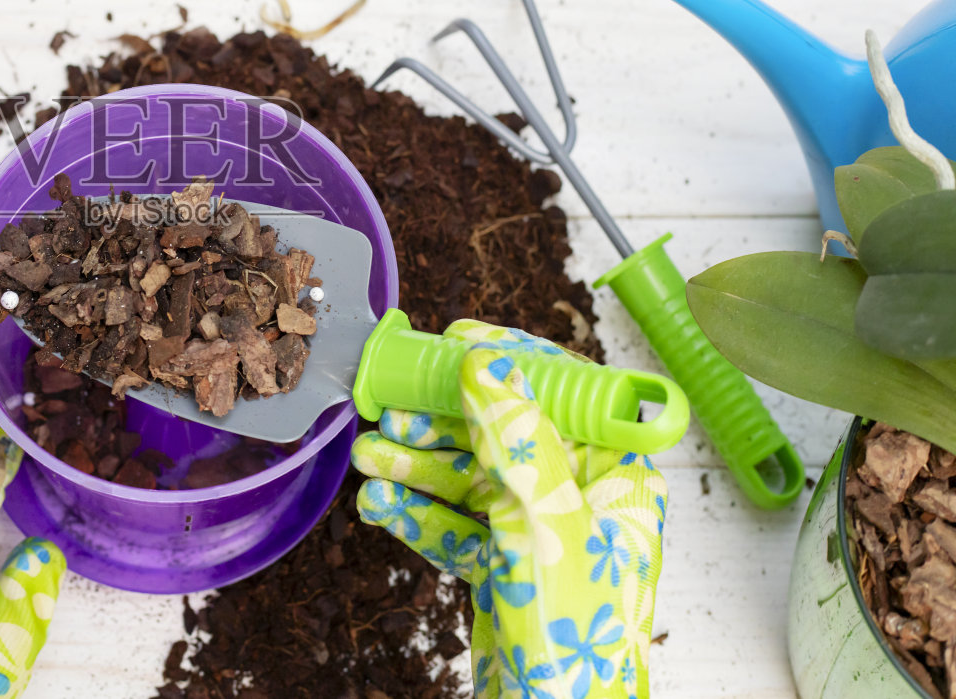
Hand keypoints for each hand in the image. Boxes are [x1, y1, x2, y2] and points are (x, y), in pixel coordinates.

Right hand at [350, 321, 668, 698]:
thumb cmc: (572, 641)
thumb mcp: (544, 526)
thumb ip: (516, 441)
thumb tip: (486, 362)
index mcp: (615, 476)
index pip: (563, 392)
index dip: (508, 361)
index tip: (452, 344)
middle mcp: (580, 497)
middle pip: (503, 429)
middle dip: (443, 420)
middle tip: (392, 411)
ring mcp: (539, 533)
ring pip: (470, 476)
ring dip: (417, 464)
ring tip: (369, 457)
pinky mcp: (504, 566)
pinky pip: (455, 523)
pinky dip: (416, 511)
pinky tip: (379, 503)